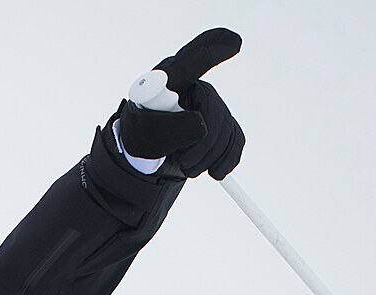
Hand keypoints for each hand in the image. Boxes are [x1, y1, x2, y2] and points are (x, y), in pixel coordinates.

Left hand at [116, 27, 245, 178]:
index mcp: (170, 80)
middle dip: (203, 143)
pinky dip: (226, 159)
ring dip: (209, 157)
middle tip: (186, 166)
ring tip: (188, 169)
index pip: (192, 60)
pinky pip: (235, 139)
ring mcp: (209, 103)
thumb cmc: (140, 137)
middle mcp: (194, 86)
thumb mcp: (144, 135)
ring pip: (226, 129)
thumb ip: (170, 127)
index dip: (212, 51)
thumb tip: (201, 127)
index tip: (234, 43)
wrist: (145, 157)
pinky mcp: (220, 122)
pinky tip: (215, 171)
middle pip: (214, 109)